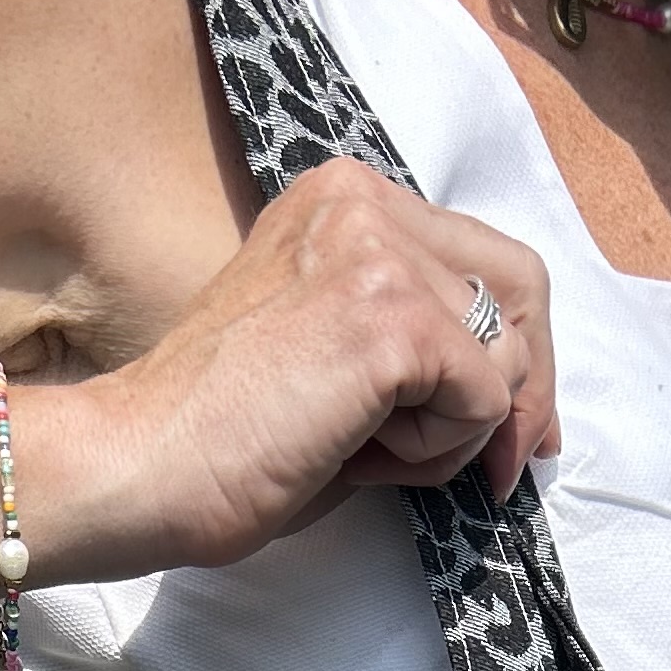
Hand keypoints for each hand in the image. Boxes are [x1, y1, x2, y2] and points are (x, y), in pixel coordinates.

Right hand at [18, 162, 557, 587]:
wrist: (145, 465)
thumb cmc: (225, 437)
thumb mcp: (331, 354)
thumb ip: (410, 342)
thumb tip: (510, 397)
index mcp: (344, 200)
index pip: (485, 256)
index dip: (515, 349)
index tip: (513, 430)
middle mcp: (364, 203)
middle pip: (521, 287)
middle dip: (525, 390)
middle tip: (501, 470)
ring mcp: (378, 254)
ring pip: (503, 355)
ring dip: (455, 431)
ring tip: (368, 453)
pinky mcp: (390, 320)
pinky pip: (484, 400)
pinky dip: (439, 451)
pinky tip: (364, 456)